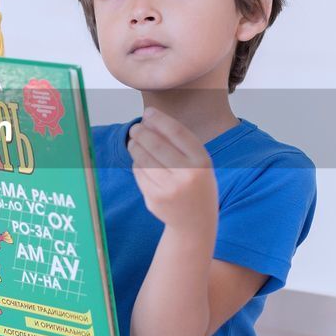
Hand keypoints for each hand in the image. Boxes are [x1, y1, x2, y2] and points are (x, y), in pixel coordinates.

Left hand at [126, 107, 217, 228]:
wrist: (195, 223)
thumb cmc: (196, 184)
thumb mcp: (198, 162)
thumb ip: (179, 142)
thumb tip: (149, 118)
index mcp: (202, 162)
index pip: (177, 132)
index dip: (159, 119)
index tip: (148, 112)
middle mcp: (187, 175)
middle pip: (156, 144)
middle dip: (141, 132)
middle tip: (135, 128)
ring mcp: (169, 189)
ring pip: (143, 159)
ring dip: (135, 146)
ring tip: (134, 141)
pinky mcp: (154, 199)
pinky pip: (139, 173)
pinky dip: (137, 164)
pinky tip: (140, 161)